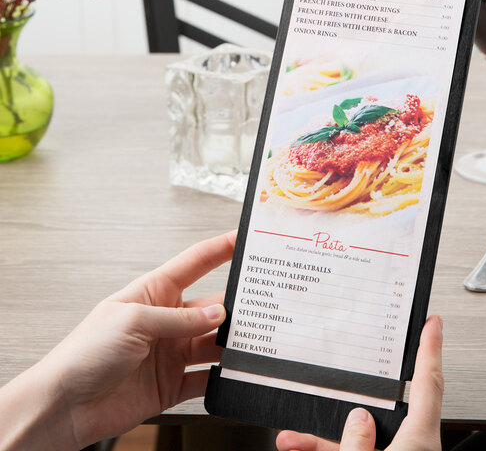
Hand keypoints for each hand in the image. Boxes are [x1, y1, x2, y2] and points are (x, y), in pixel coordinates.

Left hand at [0, 232, 234, 450]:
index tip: (245, 240)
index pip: (195, 263)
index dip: (221, 249)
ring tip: (252, 341)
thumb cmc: (84, 353)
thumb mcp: (134, 322)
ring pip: (213, 342)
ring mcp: (171, 352)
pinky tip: (232, 373)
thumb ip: (179, 319)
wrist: (63, 407)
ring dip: (232, 343)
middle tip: (261, 304)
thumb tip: (218, 315)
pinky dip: (222, 377)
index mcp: (154, 293)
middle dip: (235, 305)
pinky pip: (206, 378)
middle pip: (211, 306)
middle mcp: (167, 320)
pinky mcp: (173, 383)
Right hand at [276, 314, 443, 450]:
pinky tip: (297, 445)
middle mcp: (411, 448)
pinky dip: (323, 449)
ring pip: (358, 437)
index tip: (432, 323)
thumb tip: (357, 418)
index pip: (427, 382)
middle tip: (345, 368)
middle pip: (384, 408)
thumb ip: (357, 442)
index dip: (431, 348)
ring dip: (323, 436)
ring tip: (293, 436)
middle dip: (352, 395)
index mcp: (418, 442)